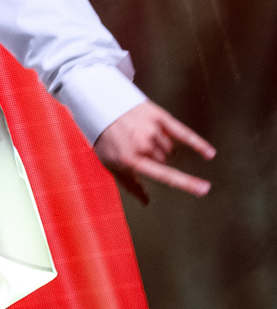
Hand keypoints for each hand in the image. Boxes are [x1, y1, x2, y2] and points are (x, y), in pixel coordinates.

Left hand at [92, 100, 216, 204]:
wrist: (98, 106)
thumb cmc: (105, 139)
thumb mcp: (110, 163)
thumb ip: (130, 184)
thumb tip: (146, 202)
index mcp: (131, 159)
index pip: (164, 174)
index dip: (185, 183)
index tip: (204, 190)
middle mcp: (143, 144)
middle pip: (166, 161)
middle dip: (157, 160)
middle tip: (139, 149)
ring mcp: (151, 130)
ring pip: (171, 149)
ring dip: (164, 149)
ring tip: (145, 139)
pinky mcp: (158, 116)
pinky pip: (183, 132)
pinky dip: (197, 143)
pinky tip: (209, 153)